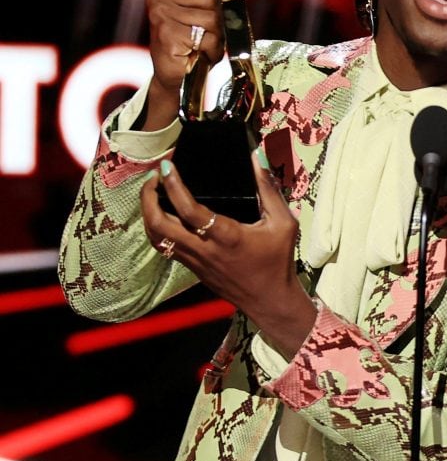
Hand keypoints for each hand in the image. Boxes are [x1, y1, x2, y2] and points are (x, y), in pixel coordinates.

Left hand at [140, 154, 317, 358]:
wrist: (269, 301)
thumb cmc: (278, 261)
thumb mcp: (284, 223)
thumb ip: (269, 190)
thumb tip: (255, 159)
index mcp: (226, 236)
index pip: (189, 210)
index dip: (173, 186)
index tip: (167, 167)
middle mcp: (204, 249)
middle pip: (159, 224)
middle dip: (148, 197)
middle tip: (154, 178)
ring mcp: (195, 261)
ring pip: (156, 237)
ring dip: (148, 212)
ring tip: (153, 192)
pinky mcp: (192, 268)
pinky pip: (164, 246)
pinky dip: (156, 227)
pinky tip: (163, 213)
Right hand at [143, 0, 225, 130]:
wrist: (176, 75)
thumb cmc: (191, 42)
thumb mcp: (203, 12)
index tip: (201, 11)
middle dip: (215, 19)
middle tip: (202, 33)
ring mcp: (161, 16)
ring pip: (212, 18)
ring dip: (214, 37)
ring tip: (200, 45)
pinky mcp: (168, 36)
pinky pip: (208, 39)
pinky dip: (211, 51)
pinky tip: (198, 55)